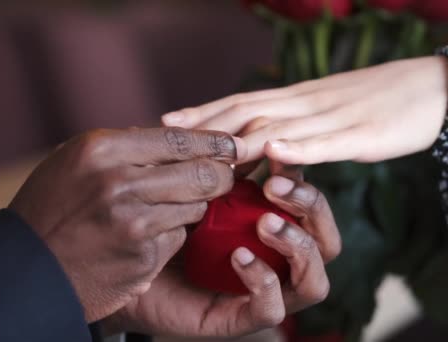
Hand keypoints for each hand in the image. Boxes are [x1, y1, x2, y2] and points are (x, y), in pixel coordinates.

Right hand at [9, 127, 237, 322]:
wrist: (26, 268)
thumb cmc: (50, 208)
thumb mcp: (73, 162)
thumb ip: (121, 147)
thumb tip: (174, 138)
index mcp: (101, 149)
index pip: (178, 139)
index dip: (214, 142)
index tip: (231, 145)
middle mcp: (119, 182)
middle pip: (200, 172)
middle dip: (221, 175)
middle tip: (227, 176)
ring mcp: (133, 223)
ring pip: (195, 207)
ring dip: (193, 207)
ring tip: (173, 208)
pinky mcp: (142, 257)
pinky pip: (177, 238)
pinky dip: (171, 235)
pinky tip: (148, 236)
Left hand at [103, 161, 340, 337]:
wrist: (123, 268)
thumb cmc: (158, 225)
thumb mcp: (188, 192)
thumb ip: (211, 169)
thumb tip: (228, 132)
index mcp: (268, 222)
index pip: (304, 199)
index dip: (299, 173)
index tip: (275, 148)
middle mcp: (274, 257)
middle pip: (324, 237)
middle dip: (310, 206)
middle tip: (276, 185)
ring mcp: (262, 290)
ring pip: (315, 279)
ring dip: (298, 245)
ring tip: (265, 223)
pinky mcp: (240, 317)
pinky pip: (273, 309)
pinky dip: (263, 281)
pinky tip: (239, 256)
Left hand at [162, 56, 447, 163]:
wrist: (433, 87)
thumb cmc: (374, 104)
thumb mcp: (324, 114)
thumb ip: (291, 129)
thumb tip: (260, 148)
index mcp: (296, 100)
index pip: (241, 102)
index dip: (204, 112)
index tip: (167, 122)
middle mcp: (306, 104)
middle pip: (248, 111)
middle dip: (206, 123)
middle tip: (167, 133)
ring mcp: (333, 118)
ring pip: (281, 125)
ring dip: (241, 137)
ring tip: (207, 148)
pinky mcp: (363, 135)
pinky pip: (328, 142)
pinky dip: (300, 146)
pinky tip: (275, 152)